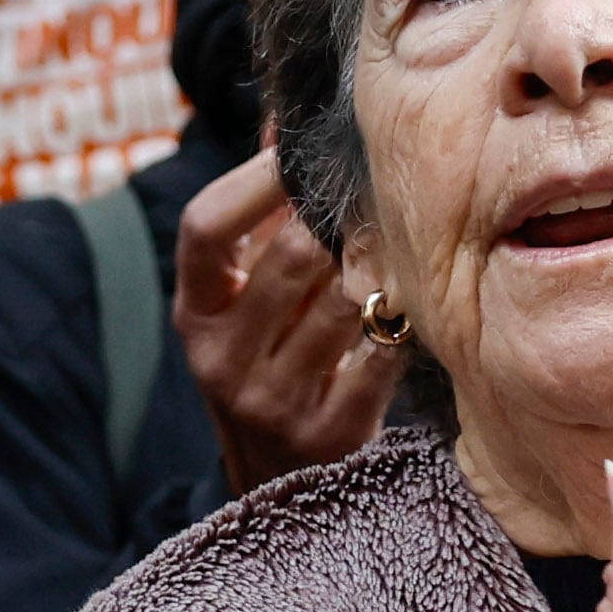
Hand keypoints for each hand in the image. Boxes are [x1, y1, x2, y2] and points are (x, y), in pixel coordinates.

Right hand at [172, 146, 397, 494]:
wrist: (274, 491)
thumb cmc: (267, 367)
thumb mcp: (243, 302)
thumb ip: (261, 216)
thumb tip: (283, 120)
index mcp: (196, 314)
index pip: (205, 228)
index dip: (254, 181)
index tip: (298, 155)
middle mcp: (222, 360)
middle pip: (292, 257)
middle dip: (344, 218)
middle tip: (384, 192)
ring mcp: (273, 401)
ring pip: (346, 300)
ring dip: (384, 264)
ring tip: (407, 241)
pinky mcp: (330, 435)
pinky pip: (382, 354)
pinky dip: (405, 321)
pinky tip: (416, 307)